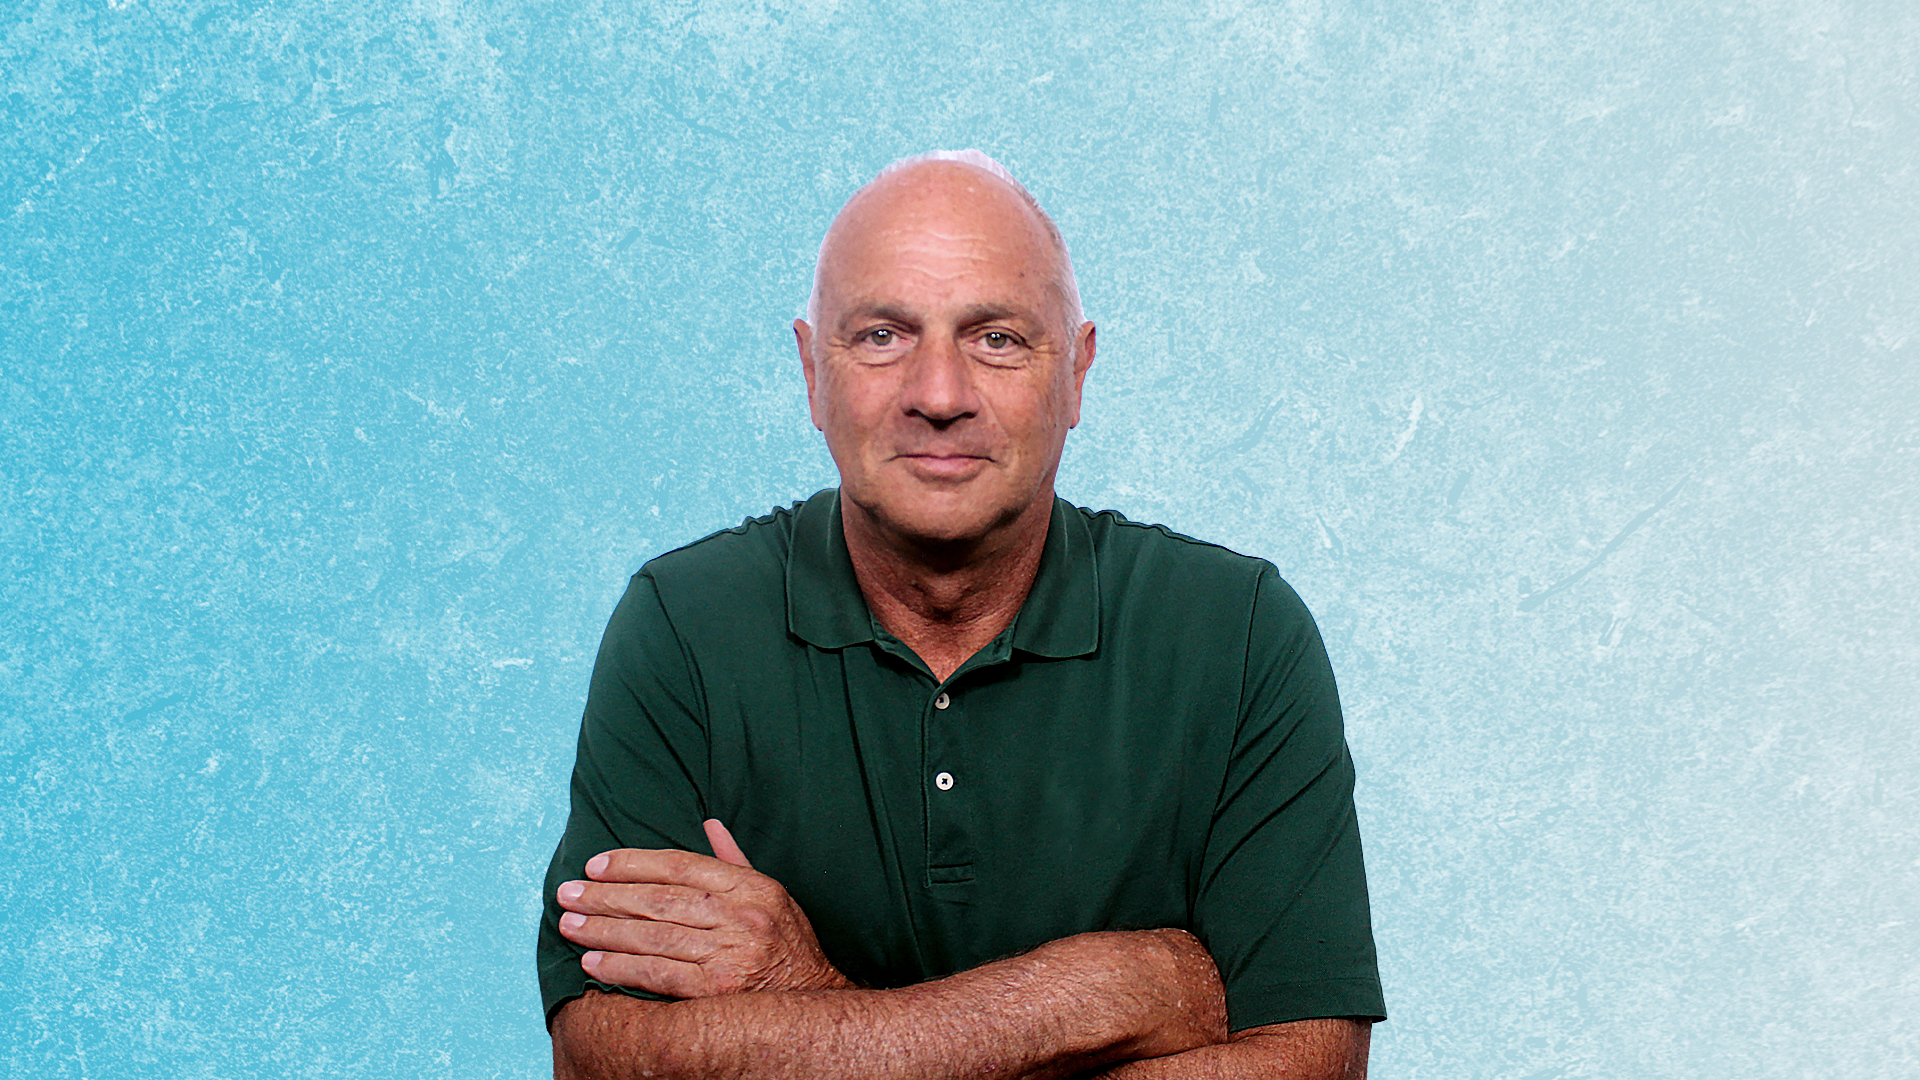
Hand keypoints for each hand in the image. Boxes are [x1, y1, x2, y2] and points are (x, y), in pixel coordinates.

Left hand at [555, 819, 854, 997]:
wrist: (816, 998)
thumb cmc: (787, 943)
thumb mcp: (771, 893)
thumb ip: (733, 860)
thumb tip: (708, 824)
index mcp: (751, 886)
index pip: (680, 866)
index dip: (633, 863)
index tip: (596, 865)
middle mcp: (741, 915)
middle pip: (659, 899)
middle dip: (606, 896)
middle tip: (568, 893)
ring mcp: (730, 953)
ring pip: (654, 935)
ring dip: (605, 930)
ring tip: (570, 925)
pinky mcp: (718, 990)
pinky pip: (659, 974)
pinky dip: (622, 966)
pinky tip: (594, 961)